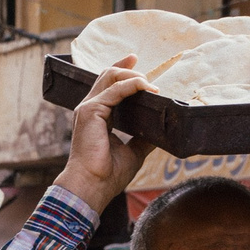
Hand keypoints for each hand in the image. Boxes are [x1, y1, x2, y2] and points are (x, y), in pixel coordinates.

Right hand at [51, 60, 157, 211]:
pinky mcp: (92, 111)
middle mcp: (91, 109)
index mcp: (98, 117)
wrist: (93, 186)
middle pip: (107, 75)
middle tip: (145, 67)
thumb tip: (160, 131)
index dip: (123, 72)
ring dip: (132, 75)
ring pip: (110, 76)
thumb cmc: (107, 175)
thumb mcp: (133, 152)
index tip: (137, 63)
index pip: (108, 87)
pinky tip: (146, 87)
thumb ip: (144, 138)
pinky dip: (133, 85)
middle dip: (126, 66)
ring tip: (150, 83)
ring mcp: (89, 108)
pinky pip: (115, 90)